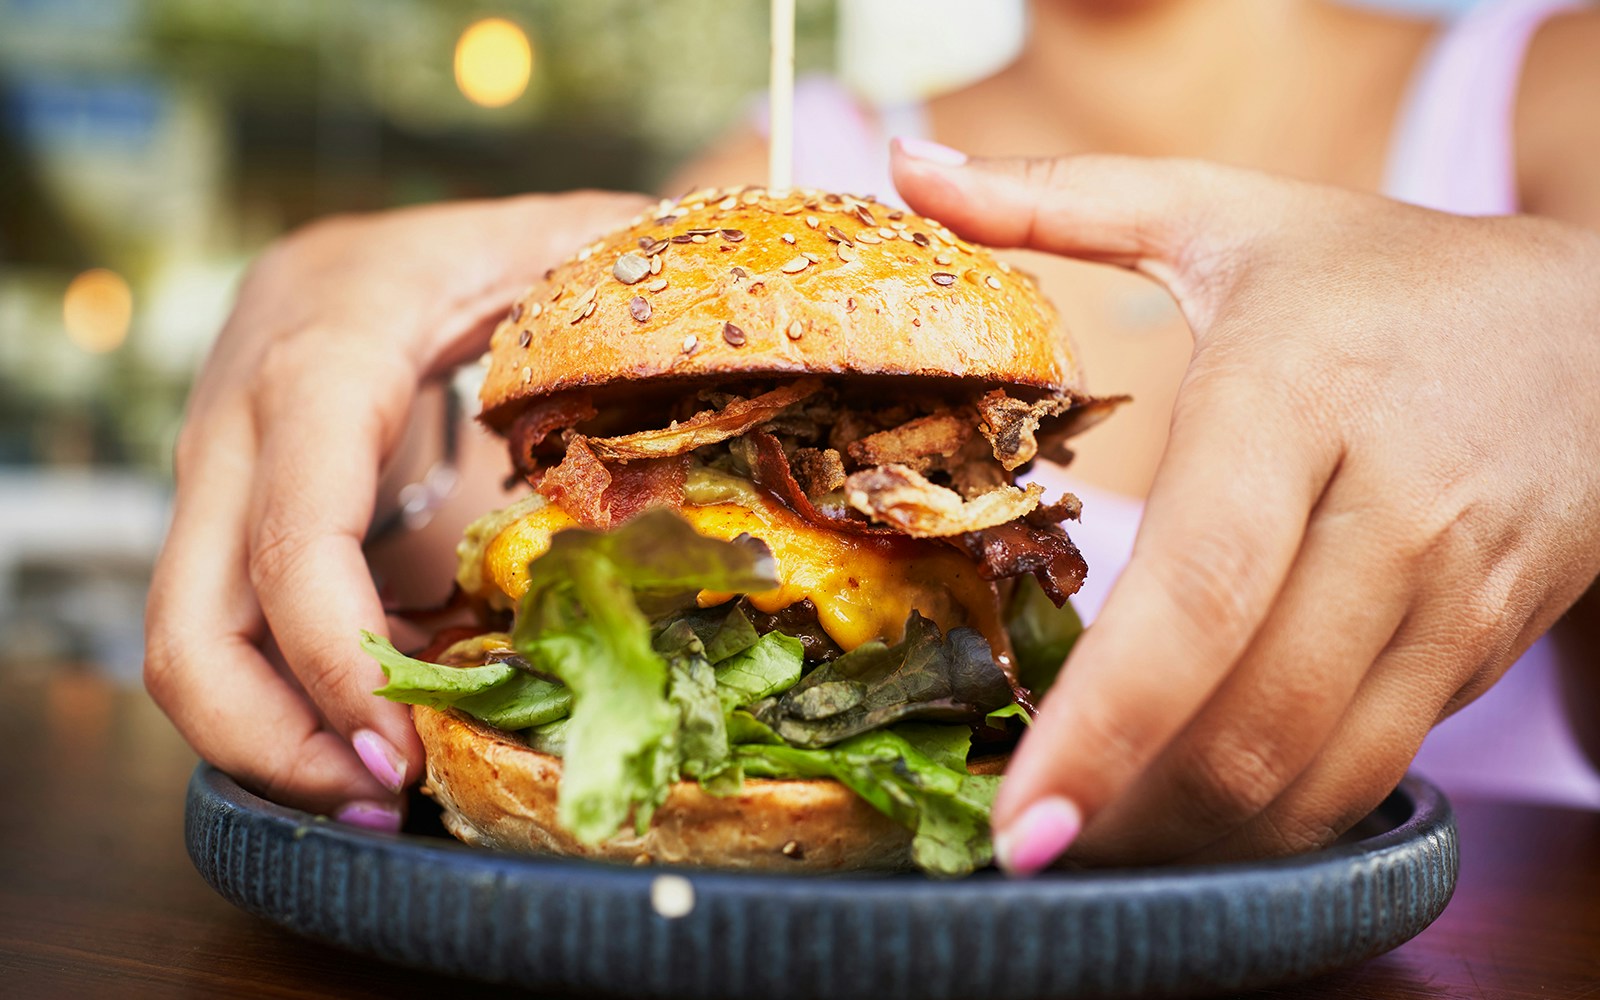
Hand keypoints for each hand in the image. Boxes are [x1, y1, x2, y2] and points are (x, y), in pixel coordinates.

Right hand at [144, 191, 649, 826]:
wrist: (352, 261)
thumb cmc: (465, 253)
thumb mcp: (546, 243)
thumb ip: (628, 281)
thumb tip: (744, 332)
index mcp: (318, 362)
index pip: (296, 533)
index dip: (339, 657)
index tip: (410, 748)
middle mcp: (236, 438)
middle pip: (190, 628)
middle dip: (278, 741)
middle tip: (392, 801)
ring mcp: (218, 498)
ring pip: (189, 653)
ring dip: (275, 744)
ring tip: (392, 794)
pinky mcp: (233, 545)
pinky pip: (233, 644)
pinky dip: (292, 707)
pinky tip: (384, 738)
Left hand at [892, 139, 1599, 868]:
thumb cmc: (1384, 276)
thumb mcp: (1228, 214)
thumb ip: (1058, 199)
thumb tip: (907, 167)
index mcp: (1298, 394)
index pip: (1199, 590)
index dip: (1107, 719)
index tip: (1022, 810)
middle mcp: (1390, 505)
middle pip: (1252, 709)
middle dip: (1131, 808)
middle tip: (1027, 845)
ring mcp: (1453, 590)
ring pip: (1317, 764)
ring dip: (1197, 830)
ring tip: (1099, 845)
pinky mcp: (1484, 646)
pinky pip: (1373, 764)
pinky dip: (1279, 813)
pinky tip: (1199, 811)